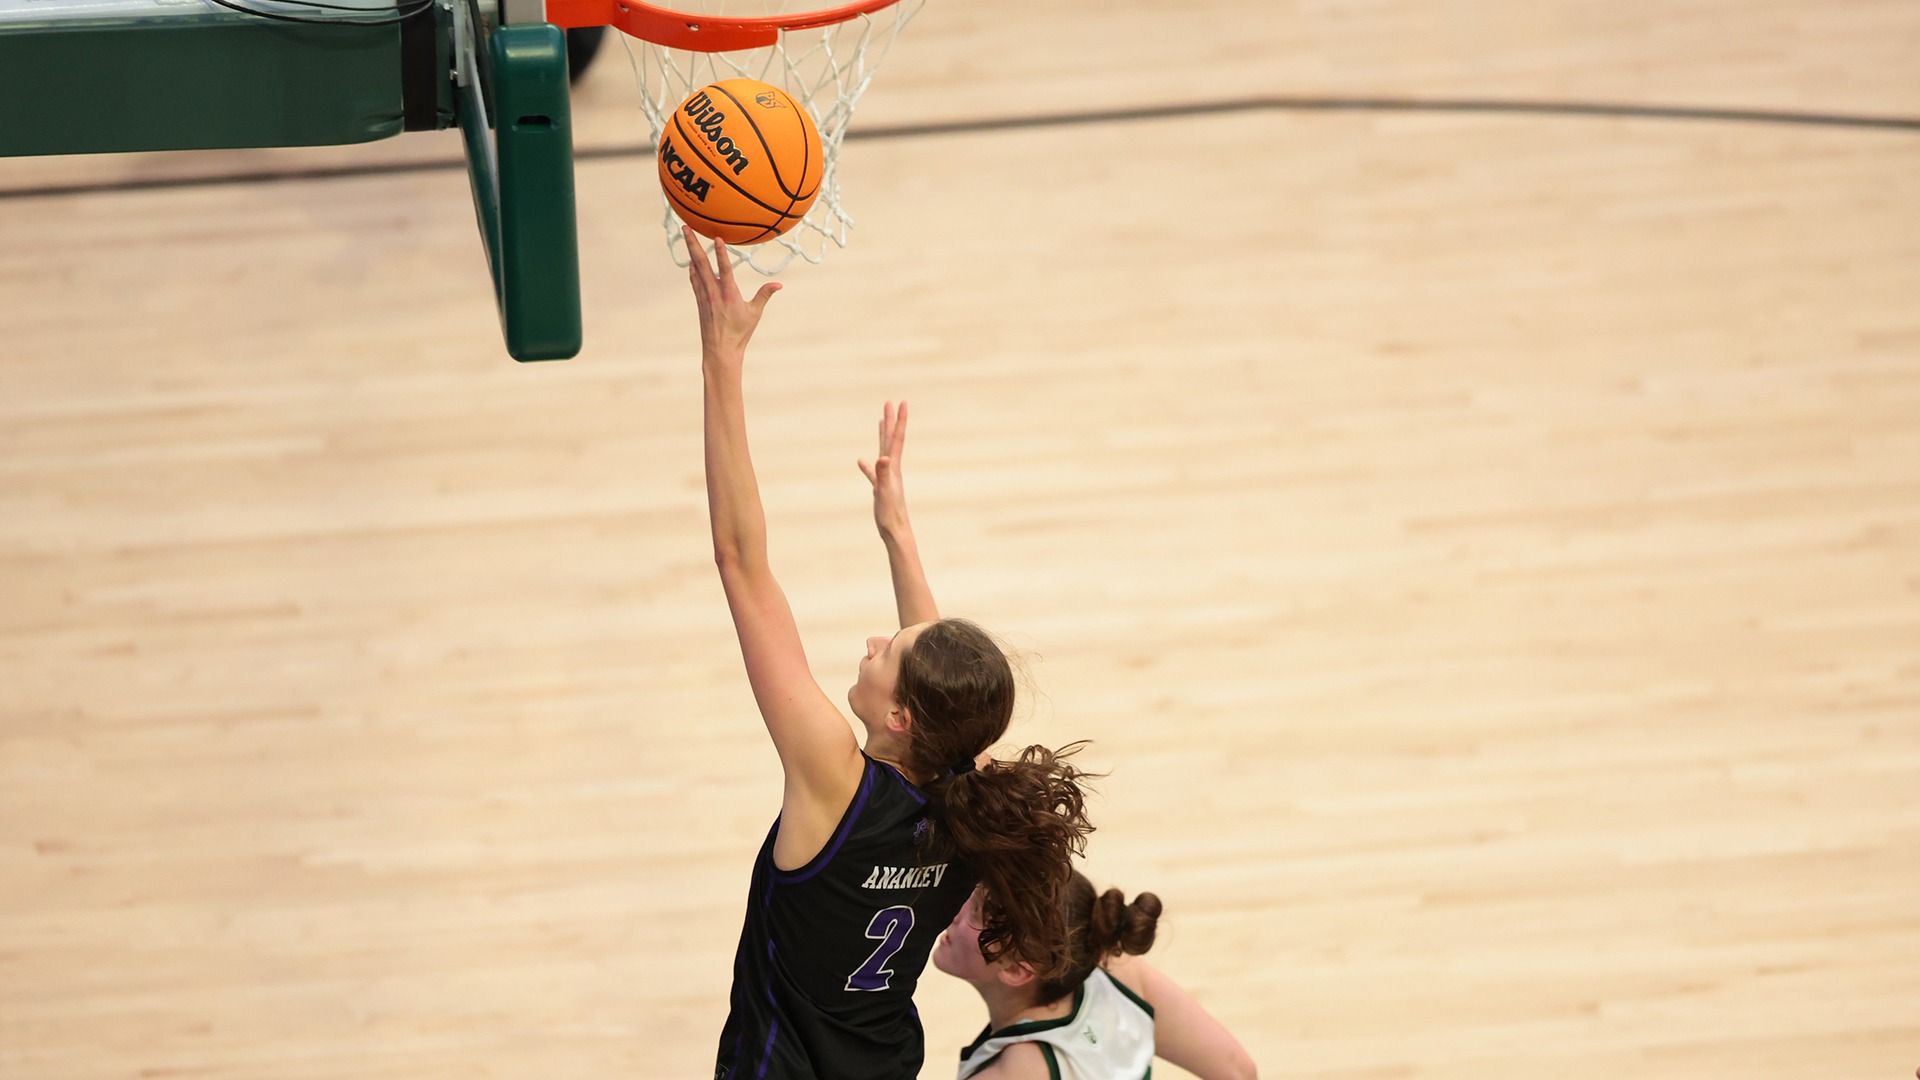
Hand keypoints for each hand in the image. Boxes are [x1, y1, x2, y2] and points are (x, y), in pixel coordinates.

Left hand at [686, 226, 780, 362]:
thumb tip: (778, 284)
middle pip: (701, 263)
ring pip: (695, 268)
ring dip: (690, 251)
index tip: (716, 238)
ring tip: (687, 235)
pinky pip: (694, 278)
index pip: (724, 269)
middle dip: (693, 244)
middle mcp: (713, 292)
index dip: (720, 253)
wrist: (720, 350)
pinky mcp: (699, 300)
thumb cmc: (740, 332)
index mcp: (729, 294)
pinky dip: (692, 267)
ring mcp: (704, 295)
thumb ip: (764, 295)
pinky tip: (692, 260)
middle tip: (686, 227)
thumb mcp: (755, 313)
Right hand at [857, 400, 911, 537]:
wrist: (895, 531)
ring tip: (881, 422)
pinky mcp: (880, 488)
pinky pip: (873, 472)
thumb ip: (883, 474)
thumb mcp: (885, 492)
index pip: (896, 439)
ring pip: (883, 451)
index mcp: (893, 468)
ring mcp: (886, 478)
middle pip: (890, 440)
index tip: (902, 403)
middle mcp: (892, 469)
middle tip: (889, 403)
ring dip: (882, 436)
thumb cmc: (891, 514)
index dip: (899, 421)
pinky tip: (861, 461)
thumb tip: (883, 457)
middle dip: (890, 421)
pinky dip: (867, 465)